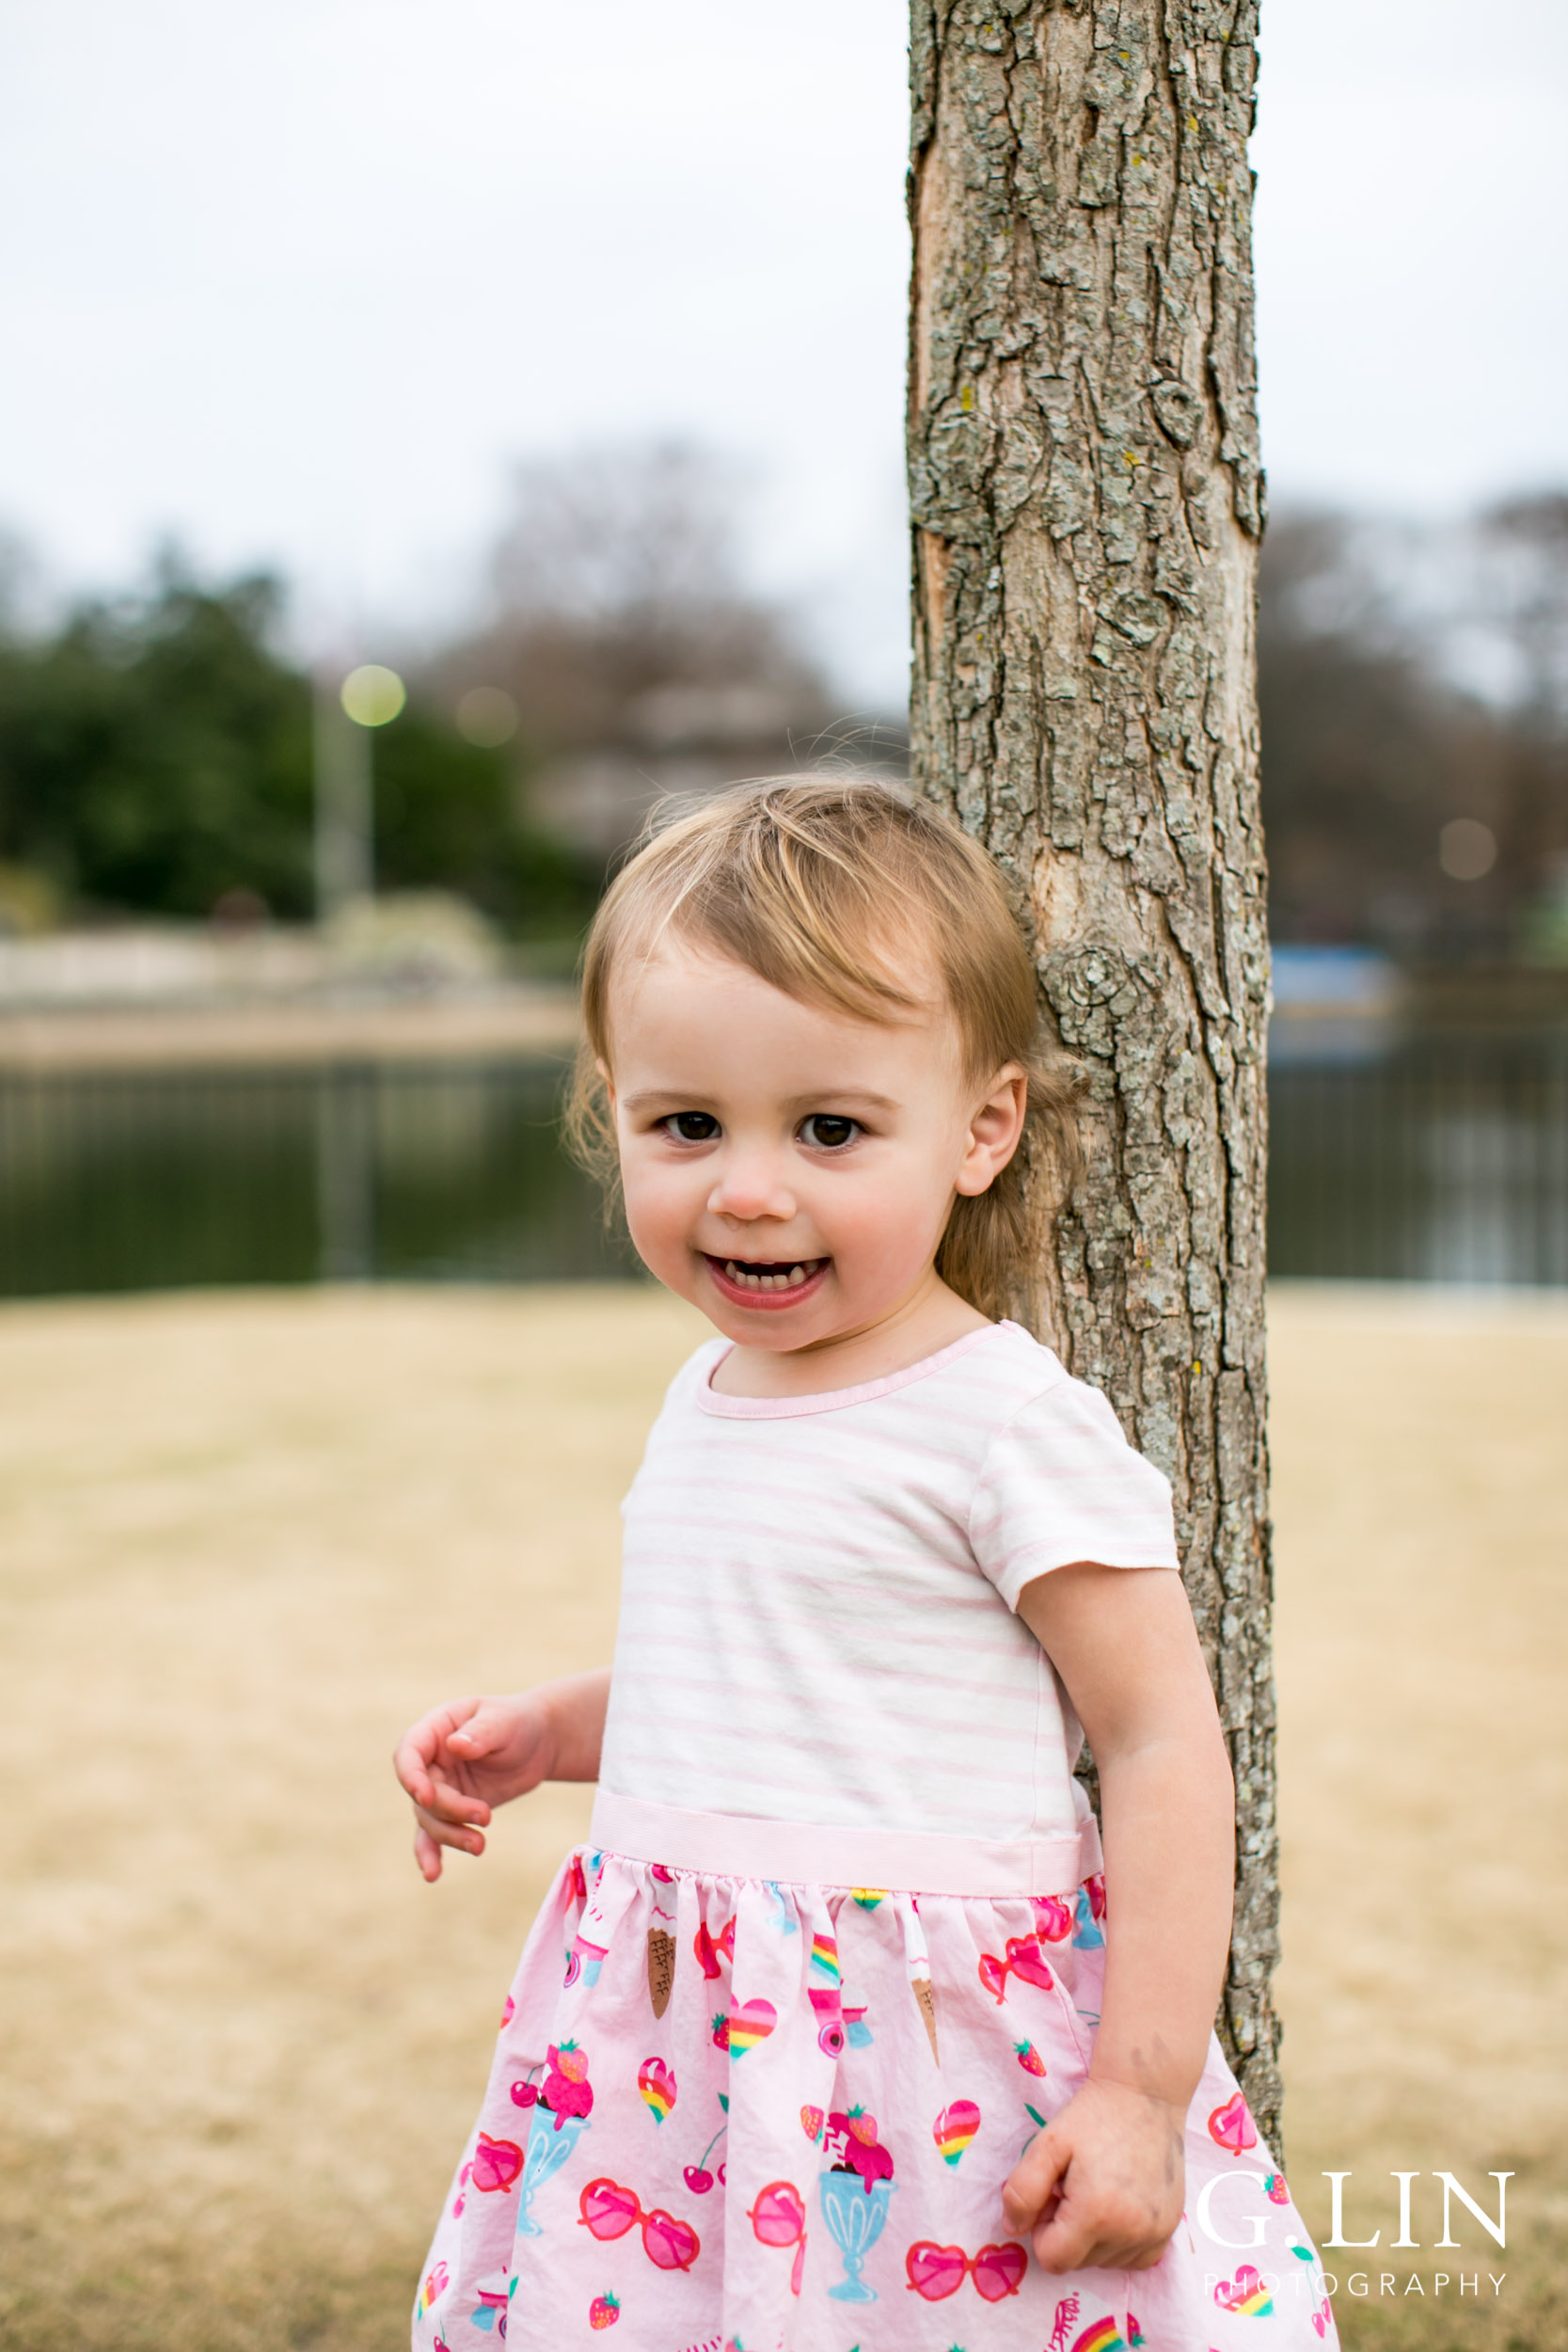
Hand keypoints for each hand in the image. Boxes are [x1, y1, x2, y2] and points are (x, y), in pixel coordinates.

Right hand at [393, 1693, 554, 1882]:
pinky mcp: (452, 1811)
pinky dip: (431, 1854)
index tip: (426, 1796)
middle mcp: (430, 1761)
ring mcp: (439, 1788)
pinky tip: (433, 1875)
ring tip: (480, 1846)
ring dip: (451, 1835)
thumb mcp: (504, 1721)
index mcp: (434, 1730)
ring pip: (430, 1819)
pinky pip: (433, 1835)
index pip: (408, 1753)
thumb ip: (481, 1732)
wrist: (538, 1743)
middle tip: (486, 1816)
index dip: (411, 1777)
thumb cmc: (517, 1722)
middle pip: (423, 1794)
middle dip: (450, 1810)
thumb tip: (455, 1745)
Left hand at [1001, 2078, 1184, 2272]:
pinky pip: (1135, 2259)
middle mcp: (1129, 2232)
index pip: (1053, 2260)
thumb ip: (1022, 2191)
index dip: (1042, 2230)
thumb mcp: (1047, 2145)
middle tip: (1073, 2186)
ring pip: (1105, 2262)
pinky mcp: (1169, 2230)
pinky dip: (1120, 2240)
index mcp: (1096, 2214)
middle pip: (1079, 2262)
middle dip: (1067, 2232)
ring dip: (1094, 2235)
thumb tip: (1012, 2230)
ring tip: (1097, 2188)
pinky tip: (1119, 2203)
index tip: (1052, 2194)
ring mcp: (1154, 2234)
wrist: (1145, 2095)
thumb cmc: (1092, 2116)